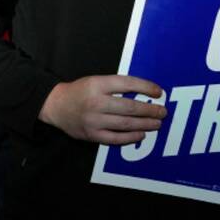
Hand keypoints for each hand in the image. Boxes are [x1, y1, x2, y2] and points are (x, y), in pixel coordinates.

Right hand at [39, 74, 165, 144]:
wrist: (56, 106)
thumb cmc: (80, 91)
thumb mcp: (96, 80)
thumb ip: (116, 86)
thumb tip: (144, 92)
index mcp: (98, 84)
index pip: (127, 84)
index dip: (145, 87)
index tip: (159, 91)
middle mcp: (96, 102)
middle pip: (129, 107)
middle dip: (149, 110)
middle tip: (163, 111)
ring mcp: (94, 121)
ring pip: (125, 124)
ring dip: (144, 124)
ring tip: (157, 123)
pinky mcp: (92, 135)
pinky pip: (115, 138)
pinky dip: (130, 137)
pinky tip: (141, 134)